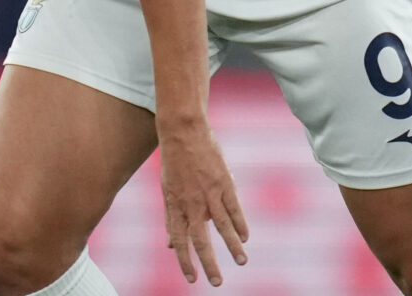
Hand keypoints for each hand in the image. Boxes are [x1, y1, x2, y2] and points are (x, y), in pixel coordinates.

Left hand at [157, 117, 248, 285]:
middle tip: (216, 282)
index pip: (180, 241)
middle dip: (210, 264)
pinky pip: (234, 208)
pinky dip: (240, 224)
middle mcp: (192, 203)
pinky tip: (245, 237)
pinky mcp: (224, 182)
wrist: (183, 132)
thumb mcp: (167, 191)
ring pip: (223, 227)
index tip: (192, 279)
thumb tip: (171, 245)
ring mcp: (210, 193)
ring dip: (232, 247)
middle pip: (202, 240)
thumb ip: (171, 219)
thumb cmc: (173, 163)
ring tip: (241, 262)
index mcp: (176, 206)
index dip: (185, 261)